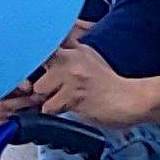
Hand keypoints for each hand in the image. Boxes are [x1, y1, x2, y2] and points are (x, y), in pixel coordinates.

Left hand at [19, 41, 148, 126]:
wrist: (131, 100)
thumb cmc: (109, 85)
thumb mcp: (88, 59)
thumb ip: (67, 51)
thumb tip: (46, 50)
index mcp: (73, 49)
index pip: (40, 48)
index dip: (29, 63)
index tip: (28, 72)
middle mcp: (72, 59)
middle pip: (34, 70)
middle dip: (38, 85)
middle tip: (50, 92)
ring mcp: (73, 77)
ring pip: (40, 90)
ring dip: (46, 99)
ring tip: (63, 101)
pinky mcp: (75, 96)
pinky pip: (49, 107)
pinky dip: (55, 111)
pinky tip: (70, 108)